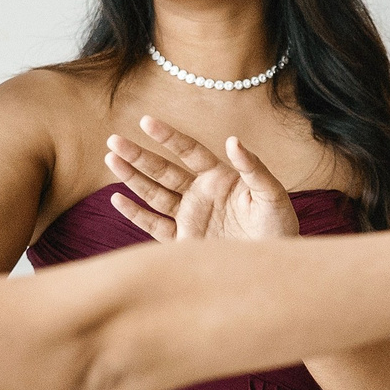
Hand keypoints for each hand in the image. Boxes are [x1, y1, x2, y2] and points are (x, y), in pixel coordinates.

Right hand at [106, 117, 301, 241]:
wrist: (273, 267)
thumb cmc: (279, 227)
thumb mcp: (271, 195)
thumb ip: (253, 168)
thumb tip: (233, 140)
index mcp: (220, 177)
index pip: (189, 151)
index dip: (168, 137)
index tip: (146, 121)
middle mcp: (200, 194)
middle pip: (164, 171)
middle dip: (139, 156)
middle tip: (113, 140)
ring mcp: (190, 217)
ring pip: (155, 194)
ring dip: (133, 178)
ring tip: (110, 158)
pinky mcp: (184, 242)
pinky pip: (155, 225)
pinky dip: (136, 213)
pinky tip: (118, 199)